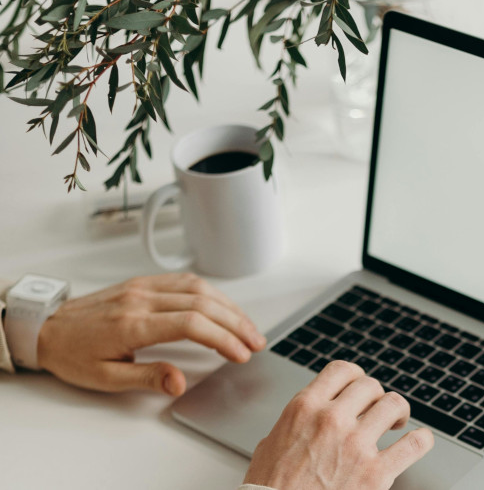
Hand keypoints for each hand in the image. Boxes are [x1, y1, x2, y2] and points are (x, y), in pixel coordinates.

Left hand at [37, 273, 265, 395]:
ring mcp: (144, 286)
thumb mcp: (105, 378)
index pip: (191, 324)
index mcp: (132, 324)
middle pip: (203, 303)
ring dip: (229, 306)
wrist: (48, 328)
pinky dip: (212, 293)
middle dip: (236, 323)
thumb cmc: (74, 354)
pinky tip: (224, 307)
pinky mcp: (144, 282)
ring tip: (247, 327)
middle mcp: (142, 299)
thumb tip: (180, 381)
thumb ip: (146, 377)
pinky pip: (186, 281)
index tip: (241, 354)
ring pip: (199, 287)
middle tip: (256, 342)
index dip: (222, 338)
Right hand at [244, 360, 433, 489]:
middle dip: (376, 397)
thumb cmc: (269, 488)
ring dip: (398, 412)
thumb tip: (306, 419)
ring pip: (394, 404)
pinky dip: (421, 440)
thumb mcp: (271, 444)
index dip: (356, 376)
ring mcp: (355, 445)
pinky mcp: (375, 473)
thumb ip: (294, 423)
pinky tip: (419, 441)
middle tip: (377, 409)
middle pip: (370, 385)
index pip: (342, 370)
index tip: (360, 387)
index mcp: (304, 408)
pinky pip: (413, 444)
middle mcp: (331, 419)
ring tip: (397, 422)